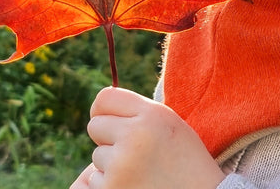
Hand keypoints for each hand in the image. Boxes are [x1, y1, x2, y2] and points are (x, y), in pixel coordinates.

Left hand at [69, 86, 224, 188]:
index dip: (103, 111)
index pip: (104, 99)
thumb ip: (138, 113)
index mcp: (152, 115)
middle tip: (135, 153)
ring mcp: (120, 165)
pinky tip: (133, 186)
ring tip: (143, 173)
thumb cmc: (186, 162)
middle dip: (108, 139)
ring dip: (111, 166)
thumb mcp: (170, 125)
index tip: (110, 122)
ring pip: (96, 156)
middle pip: (95, 126)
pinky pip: (92, 181)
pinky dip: (107, 185)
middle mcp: (133, 135)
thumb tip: (97, 112)